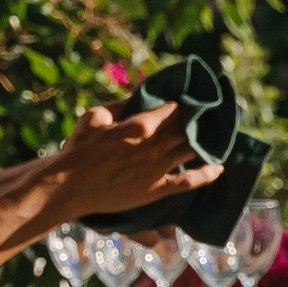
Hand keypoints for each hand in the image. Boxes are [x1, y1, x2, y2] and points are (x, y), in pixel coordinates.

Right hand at [36, 100, 217, 228]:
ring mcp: (158, 168)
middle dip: (200, 121)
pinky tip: (219, 168)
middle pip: (187, 128)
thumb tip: (136, 97)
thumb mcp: (95, 116)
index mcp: (142, 124)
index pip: (174, 109)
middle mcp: (155, 145)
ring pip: (192, 151)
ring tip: (217, 136)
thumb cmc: (78, 149)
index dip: (186, 104)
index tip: (194, 100)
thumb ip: (119, 106)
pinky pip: (189, 181)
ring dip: (207, 142)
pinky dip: (206, 174)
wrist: (69, 186)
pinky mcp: (157, 189)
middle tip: (211, 115)